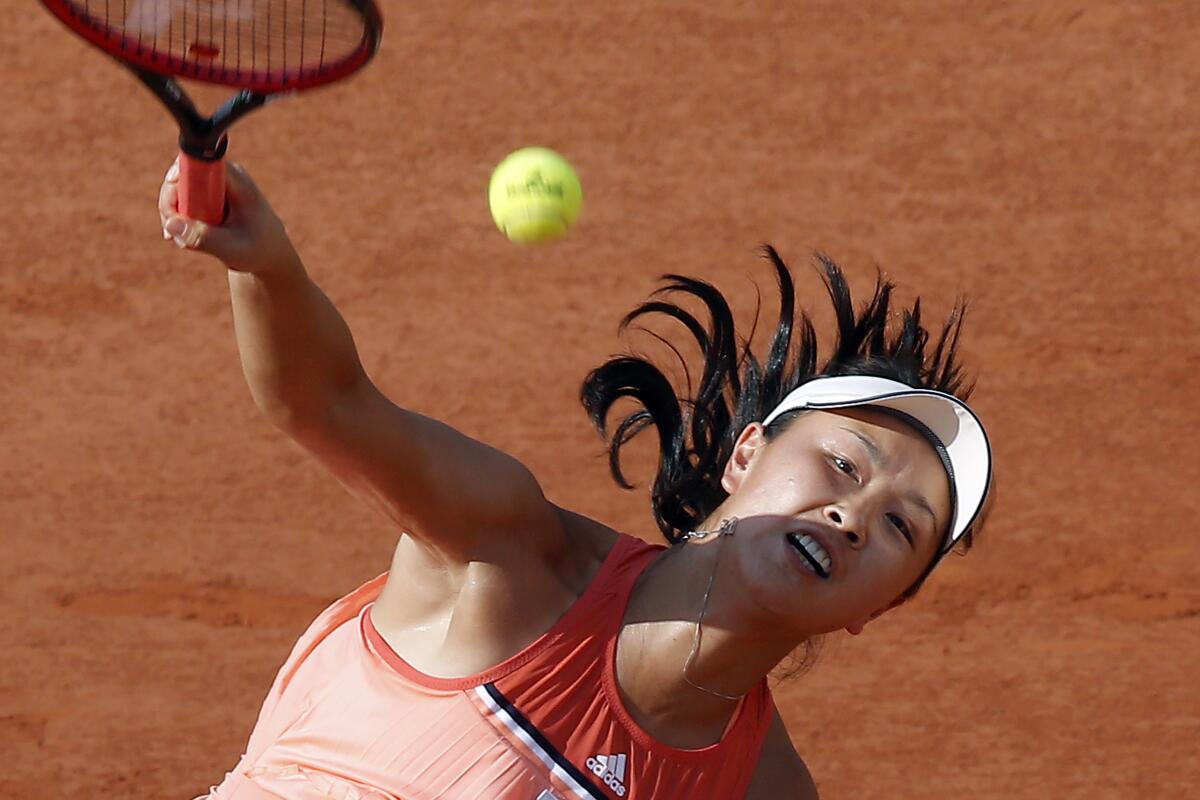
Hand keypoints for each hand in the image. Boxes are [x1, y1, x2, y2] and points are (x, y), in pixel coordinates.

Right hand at [158, 159, 297, 274]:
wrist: (270, 255)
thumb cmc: (258, 250)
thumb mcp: (231, 248)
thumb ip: (202, 237)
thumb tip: (171, 224)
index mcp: (237, 181)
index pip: (200, 162)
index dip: (180, 175)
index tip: (173, 201)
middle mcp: (224, 177)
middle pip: (182, 175)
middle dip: (171, 203)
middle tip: (170, 232)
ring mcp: (214, 186)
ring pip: (178, 190)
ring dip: (172, 216)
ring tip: (180, 242)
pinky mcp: (208, 197)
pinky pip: (182, 201)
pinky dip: (178, 220)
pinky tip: (181, 240)